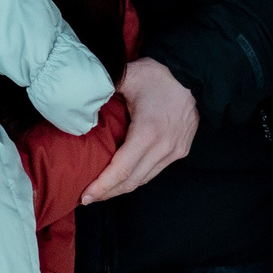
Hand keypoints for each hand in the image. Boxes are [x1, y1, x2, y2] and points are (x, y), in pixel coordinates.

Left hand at [82, 58, 198, 202]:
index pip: (122, 169)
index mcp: (149, 132)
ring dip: (123, 188)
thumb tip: (79, 95)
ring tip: (102, 191)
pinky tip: (124, 178)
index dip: (103, 186)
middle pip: (132, 181)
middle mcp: (164, 147)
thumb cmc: (158, 75)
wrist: (192, 74)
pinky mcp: (181, 151)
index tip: (85, 197)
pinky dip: (138, 177)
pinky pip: (155, 171)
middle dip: (108, 192)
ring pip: (145, 179)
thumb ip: (103, 86)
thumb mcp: (128, 76)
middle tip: (87, 198)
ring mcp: (175, 151)